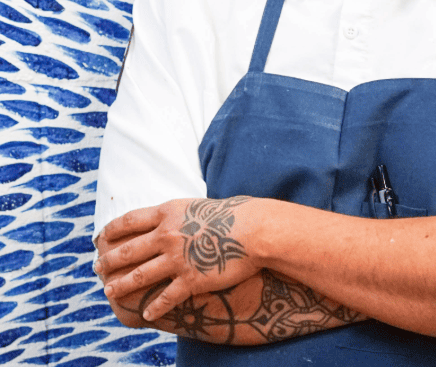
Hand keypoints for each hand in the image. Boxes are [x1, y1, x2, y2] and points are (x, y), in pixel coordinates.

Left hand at [94, 196, 260, 320]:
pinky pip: (165, 297)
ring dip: (121, 285)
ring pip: (139, 275)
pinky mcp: (190, 279)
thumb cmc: (230, 215)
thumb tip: (162, 219)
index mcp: (167, 213)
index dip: (111, 231)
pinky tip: (147, 314)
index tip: (100, 238)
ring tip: (109, 291)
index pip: (129, 221)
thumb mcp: (196, 206)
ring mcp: (177, 258)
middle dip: (109, 260)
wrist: (252, 230)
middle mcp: (167, 235)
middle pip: (128, 250)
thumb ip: (176, 215)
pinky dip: (154, 308)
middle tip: (97, 268)